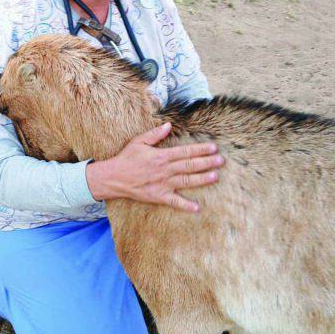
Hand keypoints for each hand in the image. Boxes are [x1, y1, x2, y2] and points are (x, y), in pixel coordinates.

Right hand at [85, 122, 223, 212]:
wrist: (113, 178)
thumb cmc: (126, 159)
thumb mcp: (138, 142)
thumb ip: (154, 134)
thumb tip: (168, 125)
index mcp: (161, 156)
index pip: (185, 151)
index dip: (200, 149)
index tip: (214, 148)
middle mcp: (165, 170)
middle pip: (190, 165)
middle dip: (207, 162)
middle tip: (221, 161)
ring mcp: (163, 184)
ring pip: (186, 181)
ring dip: (202, 179)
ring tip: (215, 176)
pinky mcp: (158, 196)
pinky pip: (174, 202)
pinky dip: (185, 205)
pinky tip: (197, 208)